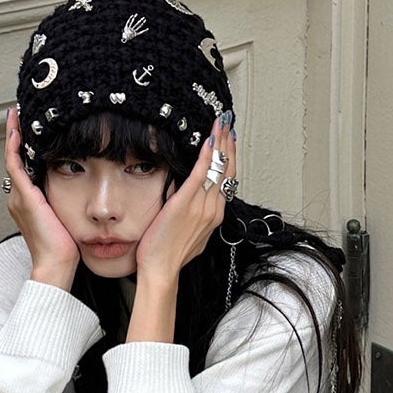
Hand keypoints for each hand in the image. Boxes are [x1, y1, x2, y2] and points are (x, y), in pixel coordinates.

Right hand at [3, 108, 78, 287]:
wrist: (56, 264)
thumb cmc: (63, 247)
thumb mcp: (66, 217)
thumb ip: (67, 200)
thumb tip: (83, 186)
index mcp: (27, 202)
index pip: (22, 167)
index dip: (22, 147)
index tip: (25, 128)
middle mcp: (19, 197)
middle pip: (14, 159)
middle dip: (15, 135)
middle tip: (17, 114)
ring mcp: (19, 197)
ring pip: (12, 158)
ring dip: (14, 136)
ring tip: (16, 116)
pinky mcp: (24, 197)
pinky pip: (15, 165)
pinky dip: (15, 147)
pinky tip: (17, 132)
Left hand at [133, 118, 237, 290]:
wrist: (162, 270)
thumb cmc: (171, 254)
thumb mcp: (192, 233)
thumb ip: (196, 215)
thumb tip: (194, 202)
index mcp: (215, 215)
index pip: (227, 179)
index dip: (230, 157)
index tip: (230, 140)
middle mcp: (213, 209)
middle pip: (227, 170)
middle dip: (228, 143)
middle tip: (228, 123)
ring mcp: (201, 206)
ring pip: (217, 169)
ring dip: (220, 143)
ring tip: (221, 124)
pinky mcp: (185, 204)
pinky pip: (200, 175)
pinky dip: (206, 156)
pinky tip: (208, 141)